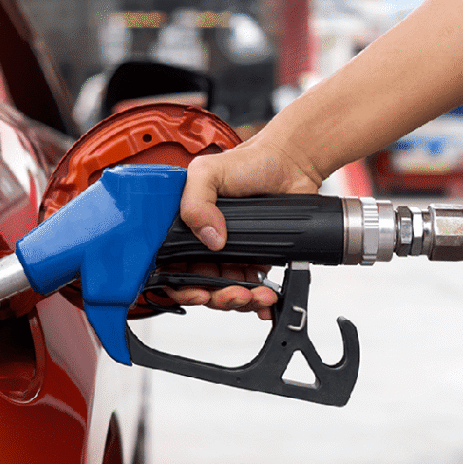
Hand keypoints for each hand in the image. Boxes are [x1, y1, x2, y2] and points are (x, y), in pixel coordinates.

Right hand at [167, 137, 321, 314]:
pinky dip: (258, 300)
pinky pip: (251, 289)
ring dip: (240, 301)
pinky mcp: (255, 259)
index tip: (200, 290)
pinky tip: (265, 299)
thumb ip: (195, 201)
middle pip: (200, 286)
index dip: (182, 286)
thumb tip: (209, 237)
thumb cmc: (249, 162)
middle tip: (234, 293)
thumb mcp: (208, 171)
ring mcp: (230, 254)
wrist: (290, 164)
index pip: (172, 267)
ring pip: (226, 292)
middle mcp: (205, 243)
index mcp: (187, 226)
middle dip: (217, 297)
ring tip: (256, 295)